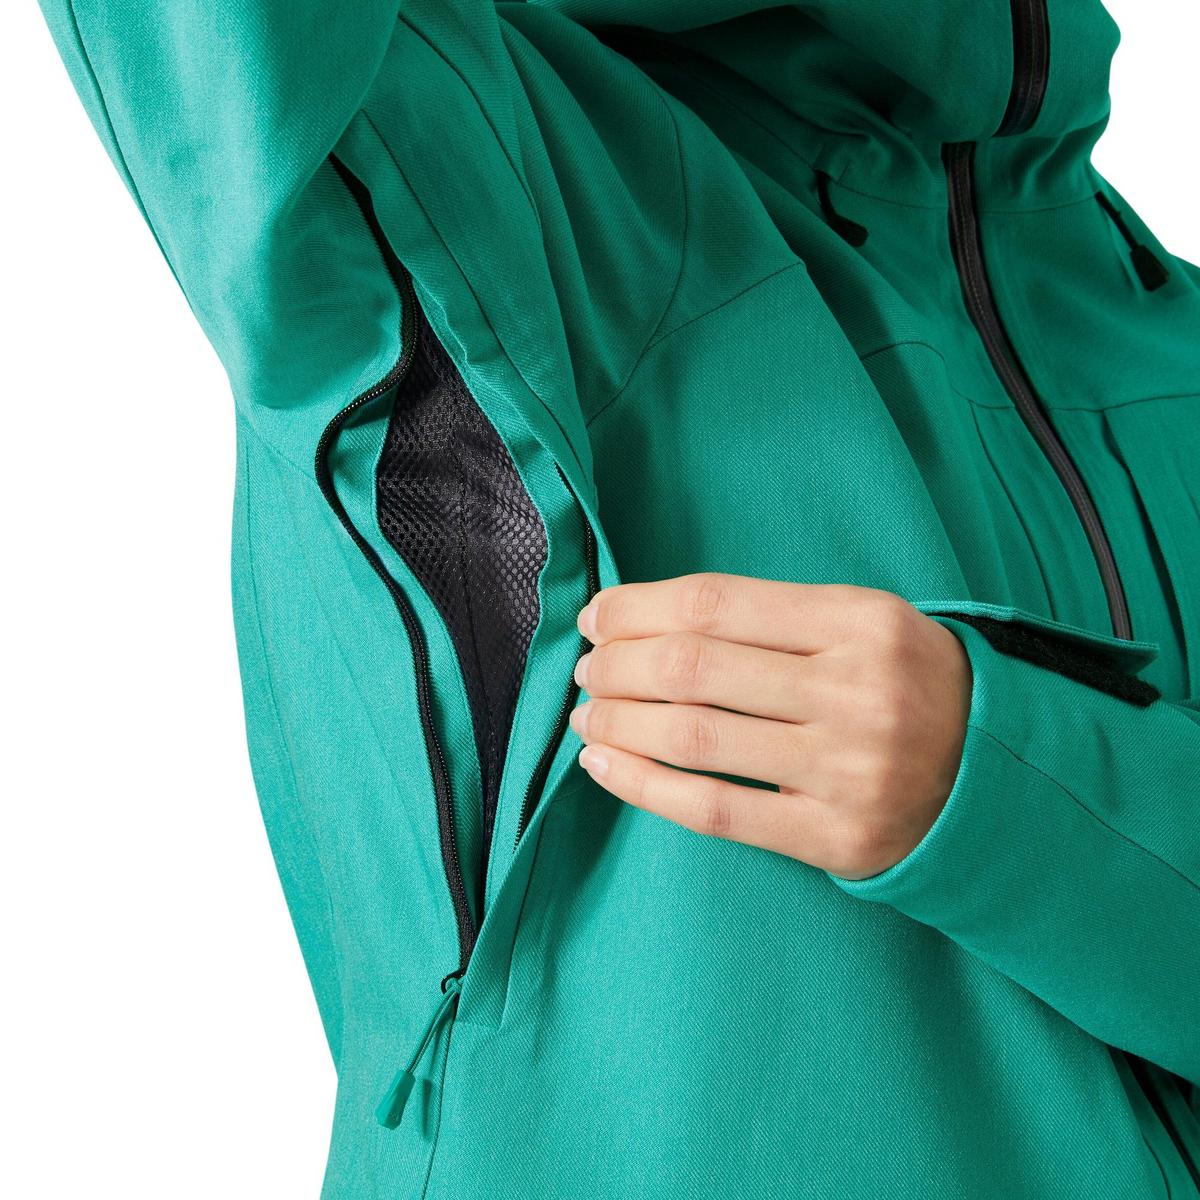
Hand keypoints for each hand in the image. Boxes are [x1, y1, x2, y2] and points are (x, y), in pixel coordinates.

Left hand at [569, 574, 971, 878]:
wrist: (992, 777)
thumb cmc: (902, 684)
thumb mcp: (860, 623)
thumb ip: (768, 616)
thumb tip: (642, 618)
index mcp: (860, 622)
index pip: (716, 604)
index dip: (638, 609)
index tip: (598, 617)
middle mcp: (856, 692)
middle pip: (694, 668)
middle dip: (617, 665)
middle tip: (588, 670)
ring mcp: (847, 770)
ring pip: (694, 737)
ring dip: (618, 723)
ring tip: (589, 715)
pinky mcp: (835, 837)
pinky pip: (715, 811)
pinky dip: (643, 787)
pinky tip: (603, 766)